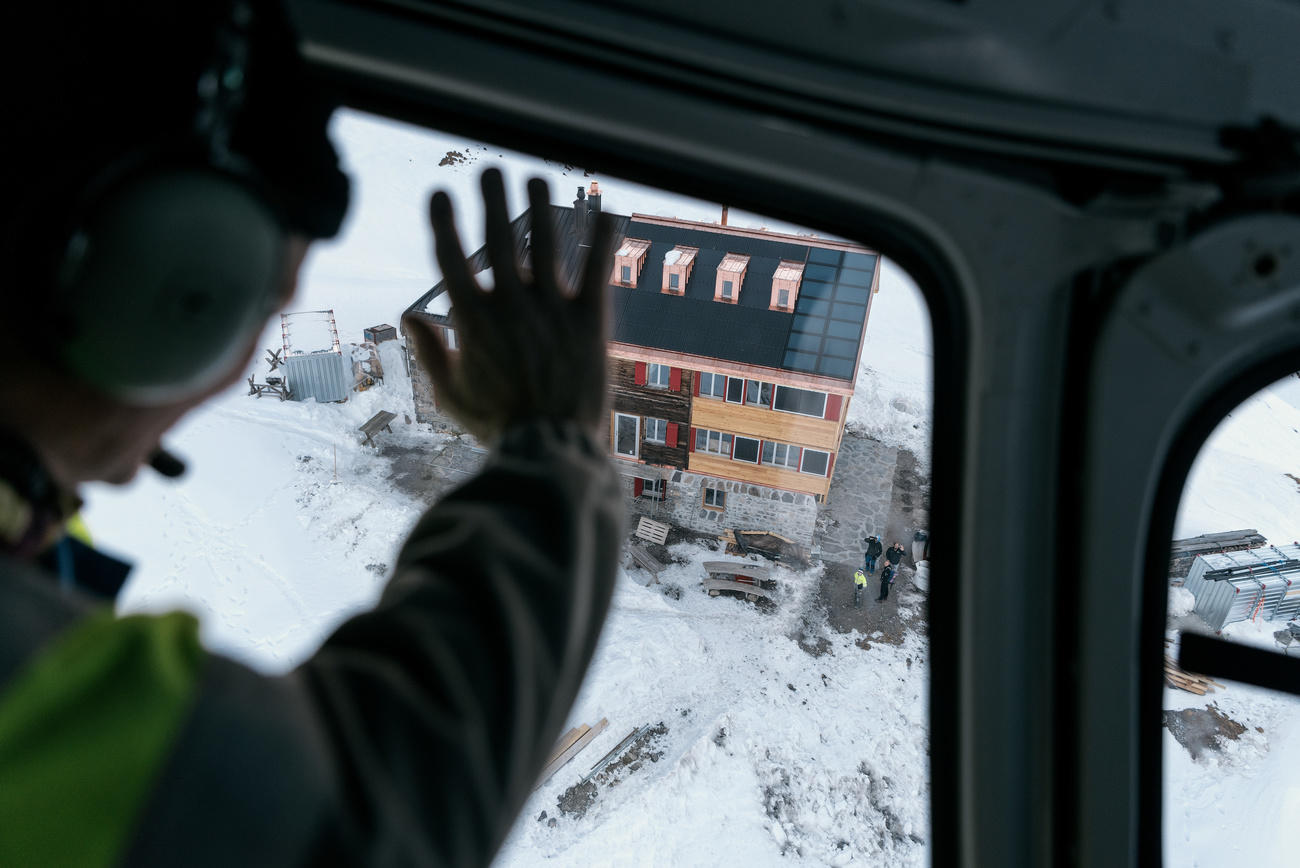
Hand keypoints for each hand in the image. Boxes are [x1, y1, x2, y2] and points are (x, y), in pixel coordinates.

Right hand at [403, 169, 616, 443]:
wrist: (552, 447)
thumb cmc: (498, 425)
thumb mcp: (450, 394)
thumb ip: (430, 352)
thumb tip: (409, 316)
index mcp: (472, 319)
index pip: (450, 256)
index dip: (443, 219)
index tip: (440, 192)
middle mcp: (511, 304)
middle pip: (497, 236)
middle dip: (492, 197)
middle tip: (490, 170)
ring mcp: (552, 308)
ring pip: (545, 241)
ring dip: (539, 205)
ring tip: (536, 178)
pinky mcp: (589, 320)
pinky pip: (597, 267)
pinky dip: (601, 237)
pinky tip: (606, 211)